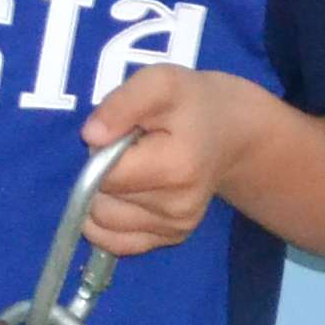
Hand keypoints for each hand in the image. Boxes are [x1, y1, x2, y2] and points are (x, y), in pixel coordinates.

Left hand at [78, 64, 277, 255]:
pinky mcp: (170, 239)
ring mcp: (175, 228)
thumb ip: (123, 103)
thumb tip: (91, 137)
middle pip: (100, 200)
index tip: (124, 134)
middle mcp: (178, 207)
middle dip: (101, 173)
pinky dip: (108, 222)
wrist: (233, 132)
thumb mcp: (160, 82)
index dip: (101, 151)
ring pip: (101, 223)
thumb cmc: (192, 103)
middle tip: (132, 149)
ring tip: (135, 169)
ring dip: (104, 196)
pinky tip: (127, 196)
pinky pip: (114, 242)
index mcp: (176, 168)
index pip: (104, 175)